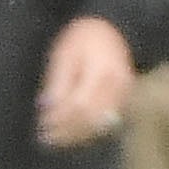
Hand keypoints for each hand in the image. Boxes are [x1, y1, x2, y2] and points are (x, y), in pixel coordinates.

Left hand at [34, 16, 135, 149]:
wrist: (114, 28)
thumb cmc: (84, 38)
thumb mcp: (65, 54)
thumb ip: (59, 82)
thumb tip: (48, 108)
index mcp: (101, 72)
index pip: (80, 105)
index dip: (61, 118)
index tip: (43, 124)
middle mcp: (117, 86)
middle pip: (91, 119)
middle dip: (68, 131)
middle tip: (46, 137)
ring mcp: (124, 94)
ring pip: (100, 124)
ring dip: (78, 135)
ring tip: (57, 139)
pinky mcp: (125, 99)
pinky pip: (108, 121)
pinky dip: (89, 129)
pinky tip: (74, 134)